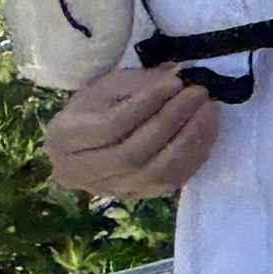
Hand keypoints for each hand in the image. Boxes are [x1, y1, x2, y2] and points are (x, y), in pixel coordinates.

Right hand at [41, 60, 223, 201]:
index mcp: (64, 138)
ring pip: (154, 173)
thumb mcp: (109, 84)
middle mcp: (79, 172)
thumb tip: (177, 77)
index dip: (145, 105)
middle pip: (131, 154)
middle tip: (197, 94)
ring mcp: (108, 189)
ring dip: (189, 140)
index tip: (175, 82)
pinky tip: (207, 130)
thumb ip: (140, 82)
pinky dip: (194, 156)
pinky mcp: (135, 196)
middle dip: (171, 121)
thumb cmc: (98, 104)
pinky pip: (170, 183)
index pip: (109, 127)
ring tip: (208, 109)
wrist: (91, 136)